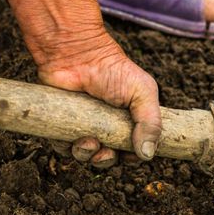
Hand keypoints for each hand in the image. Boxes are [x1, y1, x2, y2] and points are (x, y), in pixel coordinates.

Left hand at [38, 32, 161, 167]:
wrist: (77, 54)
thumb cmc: (113, 70)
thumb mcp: (143, 92)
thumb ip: (151, 123)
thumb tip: (148, 155)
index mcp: (129, 121)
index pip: (132, 150)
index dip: (131, 157)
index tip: (128, 155)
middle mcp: (106, 126)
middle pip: (108, 158)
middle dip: (106, 160)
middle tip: (105, 152)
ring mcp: (84, 126)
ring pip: (85, 156)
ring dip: (87, 155)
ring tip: (88, 142)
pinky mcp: (62, 125)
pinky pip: (62, 148)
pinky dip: (67, 148)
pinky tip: (74, 136)